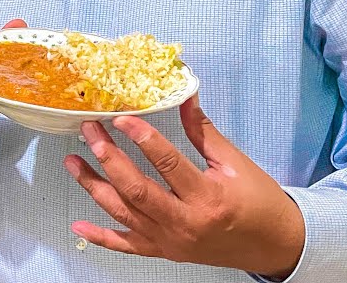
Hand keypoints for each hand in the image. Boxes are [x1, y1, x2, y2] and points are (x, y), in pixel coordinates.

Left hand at [64, 97, 304, 277]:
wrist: (274, 245)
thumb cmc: (259, 201)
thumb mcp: (235, 162)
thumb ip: (203, 131)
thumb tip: (184, 95)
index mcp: (208, 198)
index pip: (167, 164)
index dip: (142, 138)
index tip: (122, 117)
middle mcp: (185, 223)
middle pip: (137, 190)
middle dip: (108, 158)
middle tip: (89, 131)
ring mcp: (171, 241)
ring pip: (124, 214)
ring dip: (95, 187)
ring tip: (72, 162)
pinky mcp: (165, 251)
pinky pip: (127, 246)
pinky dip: (101, 238)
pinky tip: (78, 227)